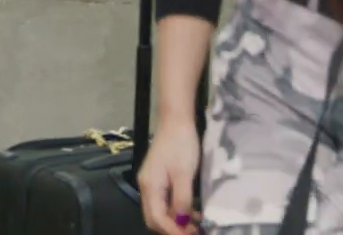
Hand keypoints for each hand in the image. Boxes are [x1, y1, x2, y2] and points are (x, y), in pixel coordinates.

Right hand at [137, 118, 201, 232]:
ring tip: (196, 225)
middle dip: (172, 229)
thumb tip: (182, 221)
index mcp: (150, 186)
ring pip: (159, 211)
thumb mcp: (184, 174)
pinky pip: (164, 201)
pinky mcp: (159, 178)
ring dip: (175, 221)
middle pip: (154, 218)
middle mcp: (147, 187)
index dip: (172, 231)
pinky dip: (175, 210)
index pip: (156, 218)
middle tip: (194, 232)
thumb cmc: (181, 145)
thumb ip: (182, 200)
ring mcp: (152, 182)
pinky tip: (191, 211)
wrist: (176, 120)